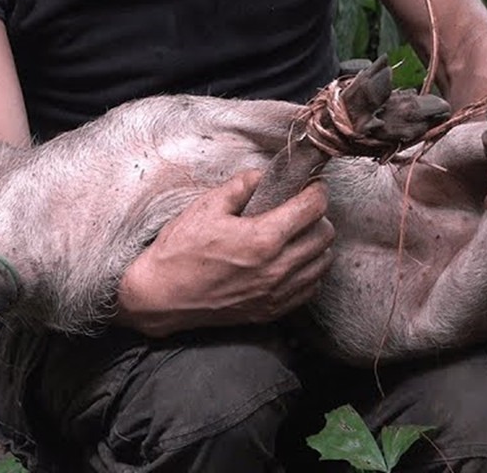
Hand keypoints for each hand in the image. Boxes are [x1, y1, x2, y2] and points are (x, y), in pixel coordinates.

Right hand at [115, 170, 334, 336]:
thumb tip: (264, 175)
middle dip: (318, 215)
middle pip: (325, 235)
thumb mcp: (207, 206)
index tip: (309, 185)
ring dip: (316, 244)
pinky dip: (309, 271)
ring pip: (323, 263)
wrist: (161, 296)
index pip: (313, 208)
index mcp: (263, 238)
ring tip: (296, 234)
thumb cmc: (179, 250)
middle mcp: (276, 268)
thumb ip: (241, 185)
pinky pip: (310, 288)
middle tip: (300, 207)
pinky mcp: (271, 310)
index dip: (316, 190)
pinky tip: (290, 261)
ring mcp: (276, 293)